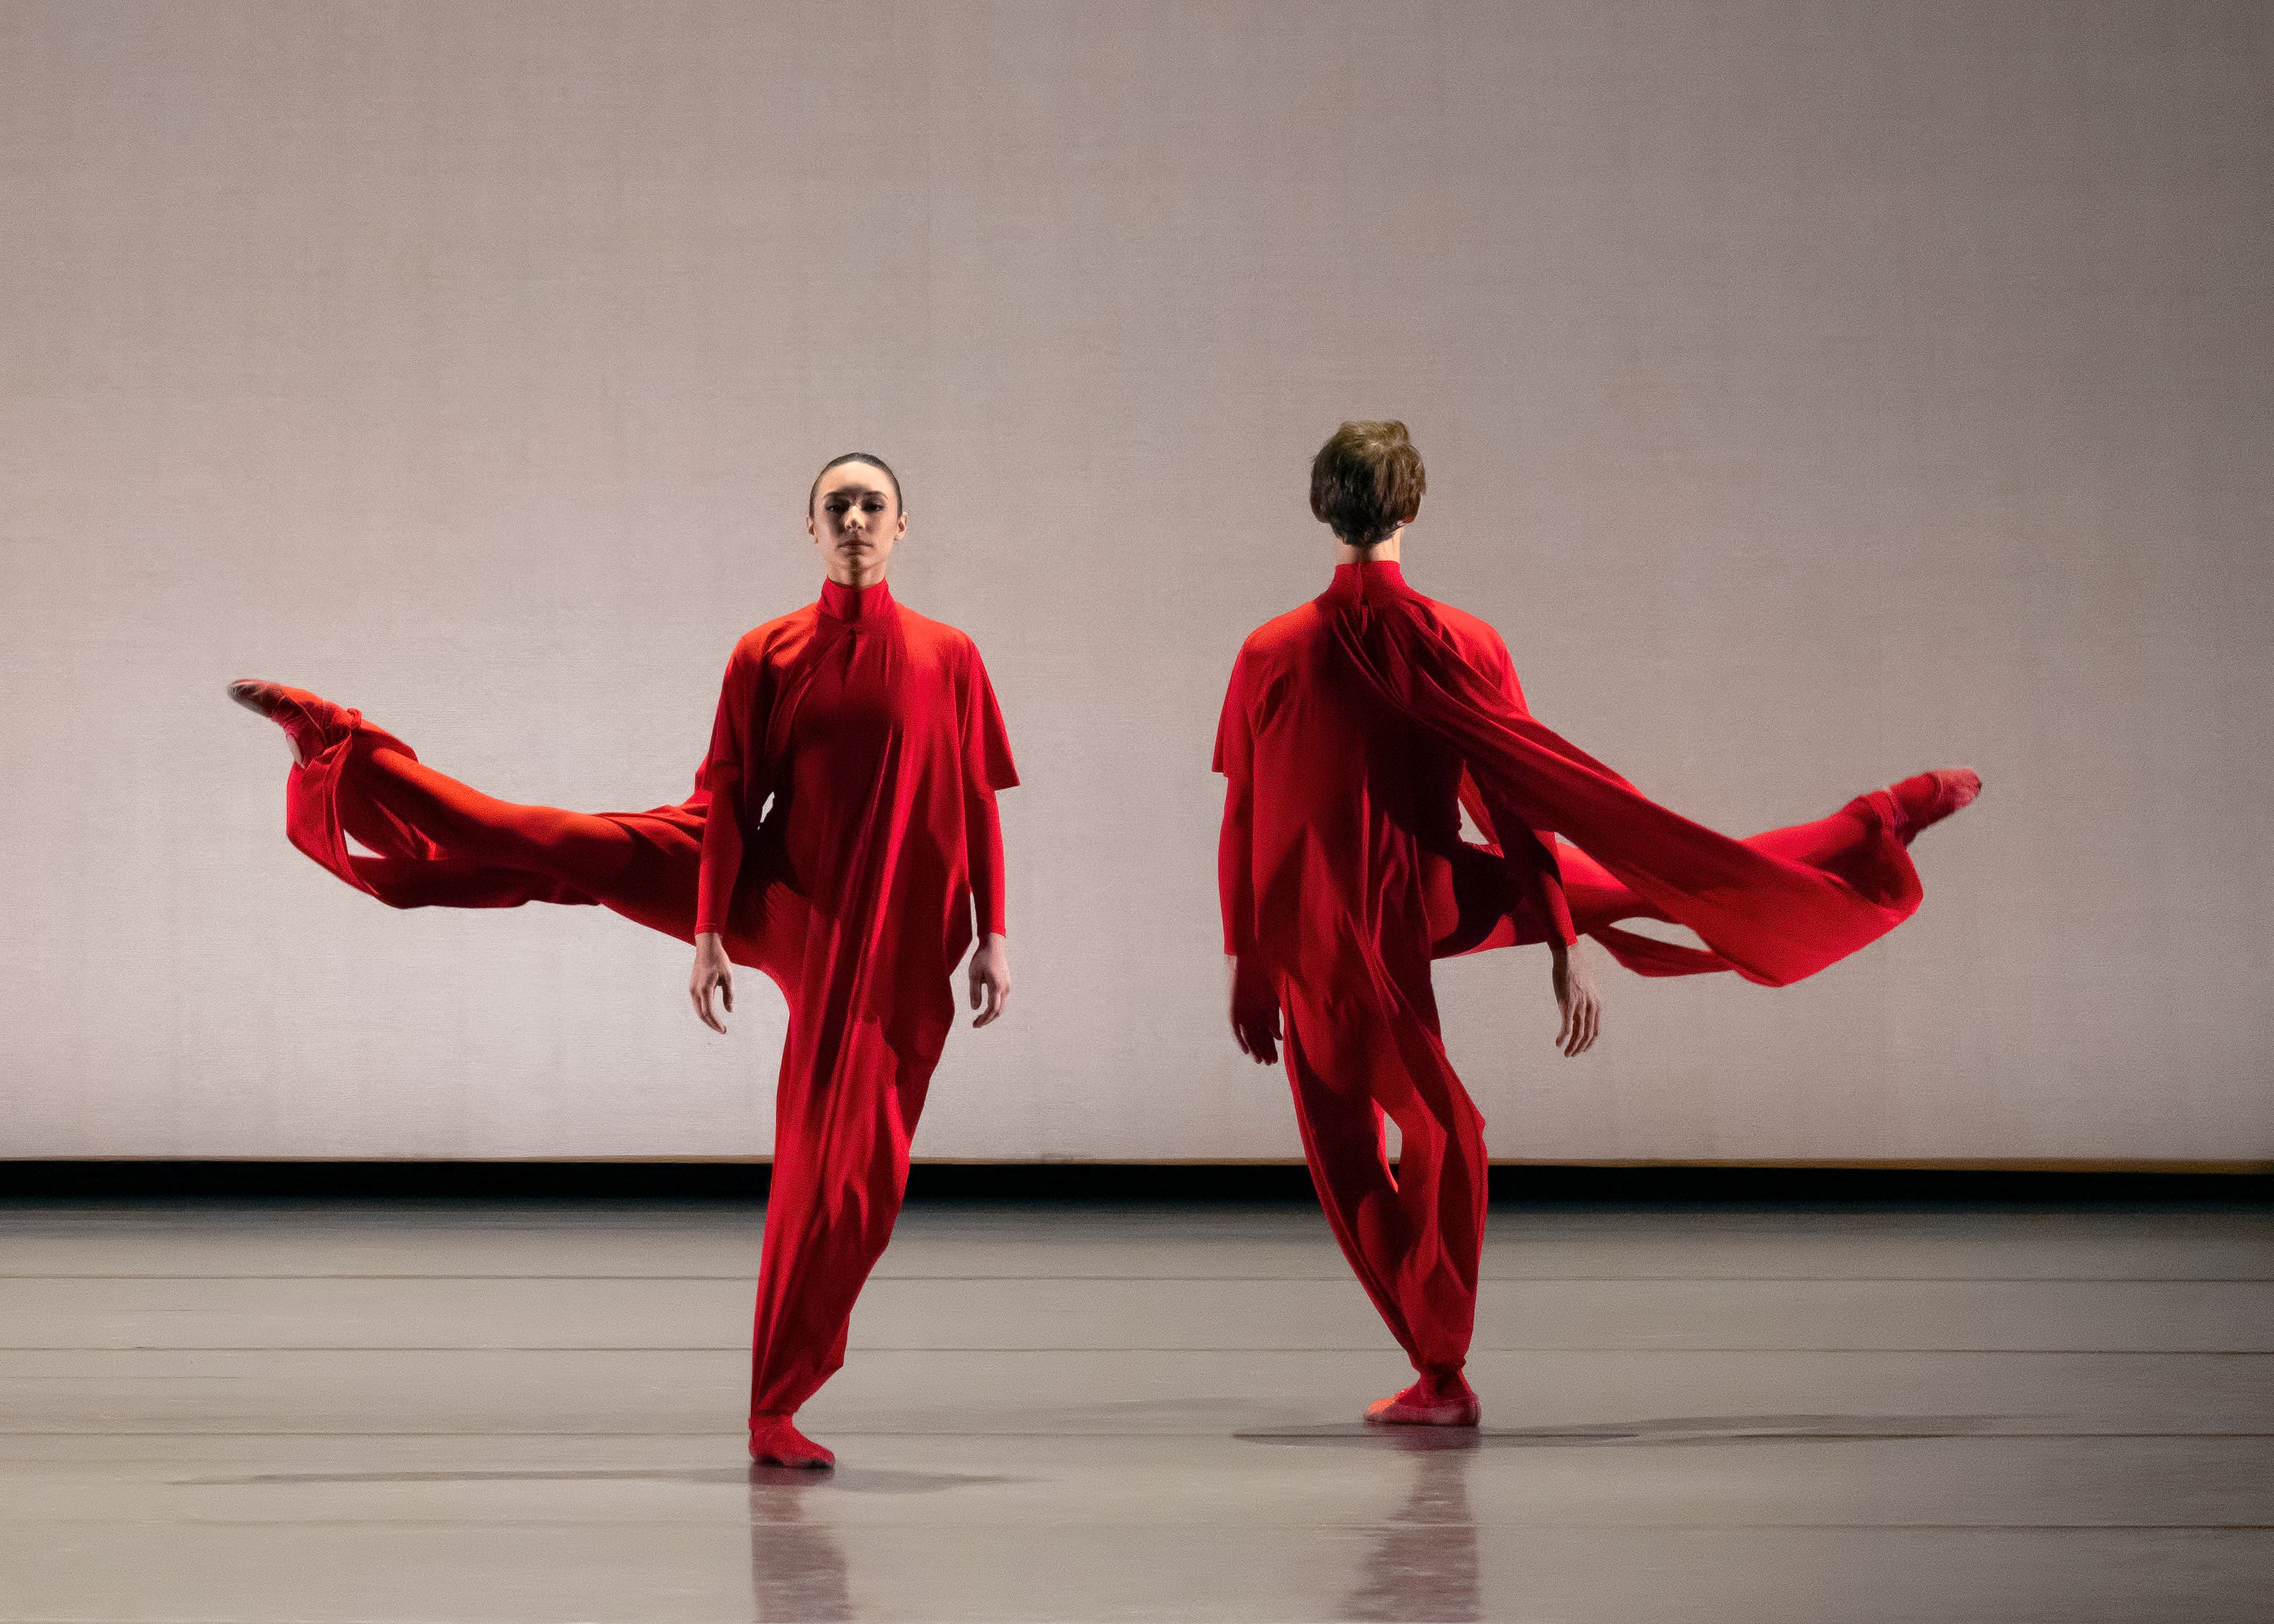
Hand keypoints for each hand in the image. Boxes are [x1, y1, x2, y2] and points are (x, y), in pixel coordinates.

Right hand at [689, 933, 733, 1033]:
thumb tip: (730, 1011)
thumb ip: (729, 995)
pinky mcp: (692, 986)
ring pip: (697, 1009)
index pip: (709, 1012)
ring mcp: (692, 988)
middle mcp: (695, 990)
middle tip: (722, 1030)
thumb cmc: (719, 961)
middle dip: (711, 1024)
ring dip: (707, 1019)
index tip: (724, 1030)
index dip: (716, 1023)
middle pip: (701, 1014)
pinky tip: (711, 1014)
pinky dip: (703, 1011)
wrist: (707, 948)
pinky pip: (697, 1003)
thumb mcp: (728, 977)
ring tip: (717, 1025)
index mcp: (705, 989)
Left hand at [968, 933, 1009, 1027]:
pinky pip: (1002, 1000)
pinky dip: (994, 1008)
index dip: (984, 1019)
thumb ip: (974, 992)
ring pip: (1001, 1006)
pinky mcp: (1007, 984)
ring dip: (991, 1014)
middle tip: (975, 1024)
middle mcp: (1005, 988)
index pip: (992, 1009)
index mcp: (997, 986)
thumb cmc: (982, 958)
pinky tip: (985, 1009)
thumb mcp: (974, 974)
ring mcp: (1008, 986)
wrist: (994, 945)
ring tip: (979, 1019)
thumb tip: (975, 1008)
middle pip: (998, 1011)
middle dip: (987, 1019)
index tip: (975, 1024)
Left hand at [1228, 952, 1281, 1065]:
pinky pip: (1235, 1029)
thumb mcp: (1273, 1001)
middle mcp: (1252, 1015)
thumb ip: (1273, 1019)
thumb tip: (1278, 1038)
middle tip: (1270, 1063)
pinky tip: (1247, 1050)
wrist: (1251, 961)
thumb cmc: (1265, 977)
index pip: (1267, 1034)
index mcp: (1263, 1011)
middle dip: (1264, 1050)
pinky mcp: (1233, 1010)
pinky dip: (1241, 1040)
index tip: (1277, 1059)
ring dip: (1254, 1048)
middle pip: (1258, 1037)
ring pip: (1248, 1036)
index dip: (1271, 1047)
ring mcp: (1242, 1013)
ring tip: (1260, 1060)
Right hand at [1551, 938, 1601, 1057]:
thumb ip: (1585, 1001)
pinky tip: (1558, 1043)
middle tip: (1571, 1055)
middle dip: (1580, 1048)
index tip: (1582, 1049)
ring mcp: (1580, 1006)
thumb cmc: (1576, 970)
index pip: (1596, 1031)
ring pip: (1578, 1034)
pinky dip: (1563, 1038)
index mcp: (1597, 1004)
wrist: (1569, 957)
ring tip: (1566, 1053)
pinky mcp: (1567, 1004)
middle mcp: (1591, 1007)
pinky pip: (1567, 1027)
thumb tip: (1578, 1011)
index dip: (1589, 1043)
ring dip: (1572, 1047)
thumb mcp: (1586, 988)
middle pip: (1588, 1035)